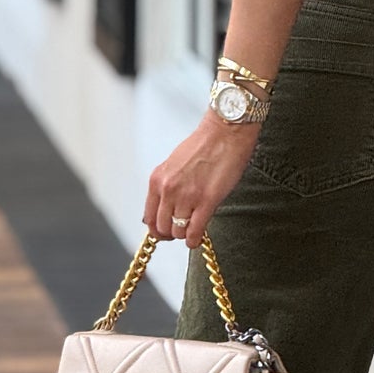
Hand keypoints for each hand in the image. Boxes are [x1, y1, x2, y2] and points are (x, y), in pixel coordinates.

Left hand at [145, 115, 259, 248]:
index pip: (149, 217)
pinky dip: (194, 240)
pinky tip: (198, 238)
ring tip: (193, 230)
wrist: (224, 133)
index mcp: (158, 180)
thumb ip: (167, 186)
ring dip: (185, 235)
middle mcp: (168, 189)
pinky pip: (194, 231)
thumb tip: (165, 208)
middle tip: (181, 231)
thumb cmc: (204, 145)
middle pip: (162, 227)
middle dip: (171, 233)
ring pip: (178, 231)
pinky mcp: (206, 201)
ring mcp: (187, 197)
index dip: (157, 229)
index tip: (165, 231)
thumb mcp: (174, 165)